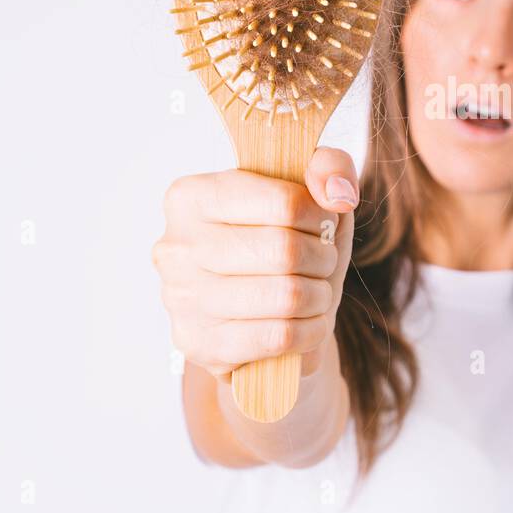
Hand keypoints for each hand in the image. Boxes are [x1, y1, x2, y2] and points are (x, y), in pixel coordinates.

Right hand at [151, 148, 358, 386]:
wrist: (271, 318)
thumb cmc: (287, 244)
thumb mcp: (312, 196)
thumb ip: (329, 168)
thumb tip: (337, 193)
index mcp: (191, 196)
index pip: (284, 202)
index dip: (320, 216)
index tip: (321, 223)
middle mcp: (175, 246)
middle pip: (285, 251)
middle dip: (322, 259)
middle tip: (323, 261)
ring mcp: (181, 299)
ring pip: (286, 297)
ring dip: (319, 296)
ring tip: (316, 292)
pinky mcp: (199, 345)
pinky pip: (279, 337)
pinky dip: (310, 330)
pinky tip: (308, 322)